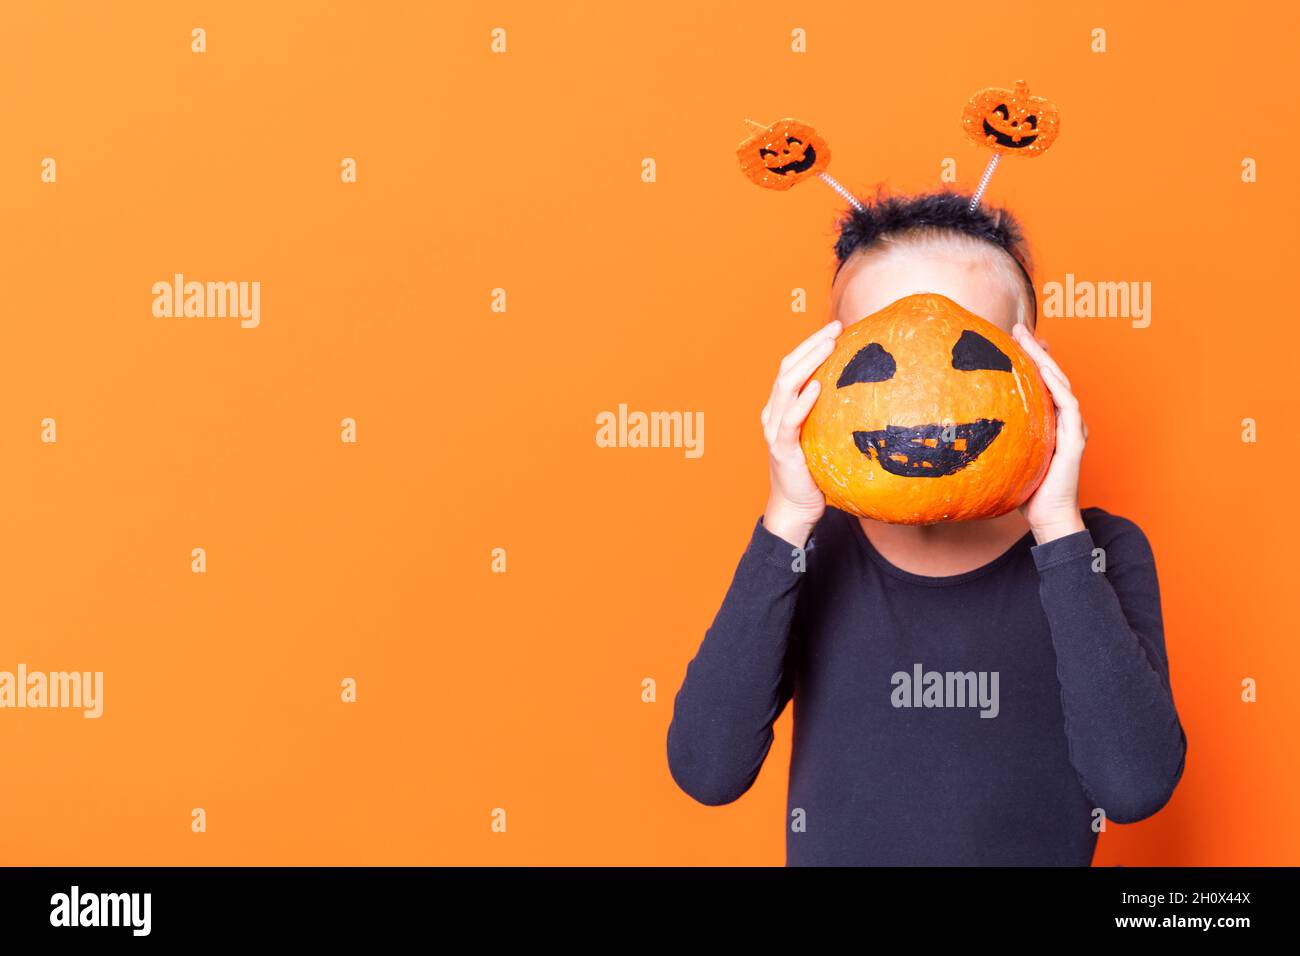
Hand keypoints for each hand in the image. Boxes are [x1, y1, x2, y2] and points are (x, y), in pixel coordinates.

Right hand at [760, 320, 841, 546]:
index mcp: (781, 407)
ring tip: (828, 345)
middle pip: (787, 368)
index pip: (792, 366)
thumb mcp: (823, 436)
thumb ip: (833, 415)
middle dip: (810, 345)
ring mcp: (774, 429)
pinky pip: (789, 420)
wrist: (796, 507)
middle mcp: (773, 413)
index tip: (836, 328)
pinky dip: (802, 401)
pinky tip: (817, 386)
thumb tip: (870, 395)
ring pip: (785, 386)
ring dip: (807, 362)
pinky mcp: (781, 448)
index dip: (810, 345)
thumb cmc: (814, 472)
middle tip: (835, 327)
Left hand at [1012, 323, 1087, 544]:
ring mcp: (1072, 428)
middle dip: (1037, 350)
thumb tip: (955, 429)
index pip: (1041, 382)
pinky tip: (1045, 373)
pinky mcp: (1075, 440)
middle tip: (1019, 328)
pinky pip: (1069, 407)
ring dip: (1046, 360)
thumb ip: (994, 437)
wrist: (1047, 518)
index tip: (1012, 337)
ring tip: (1030, 340)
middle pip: (1052, 376)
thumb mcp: (1004, 455)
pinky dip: (1058, 388)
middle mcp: (1063, 420)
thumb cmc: (1023, 490)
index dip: (1030, 358)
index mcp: (1048, 421)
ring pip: (1061, 384)